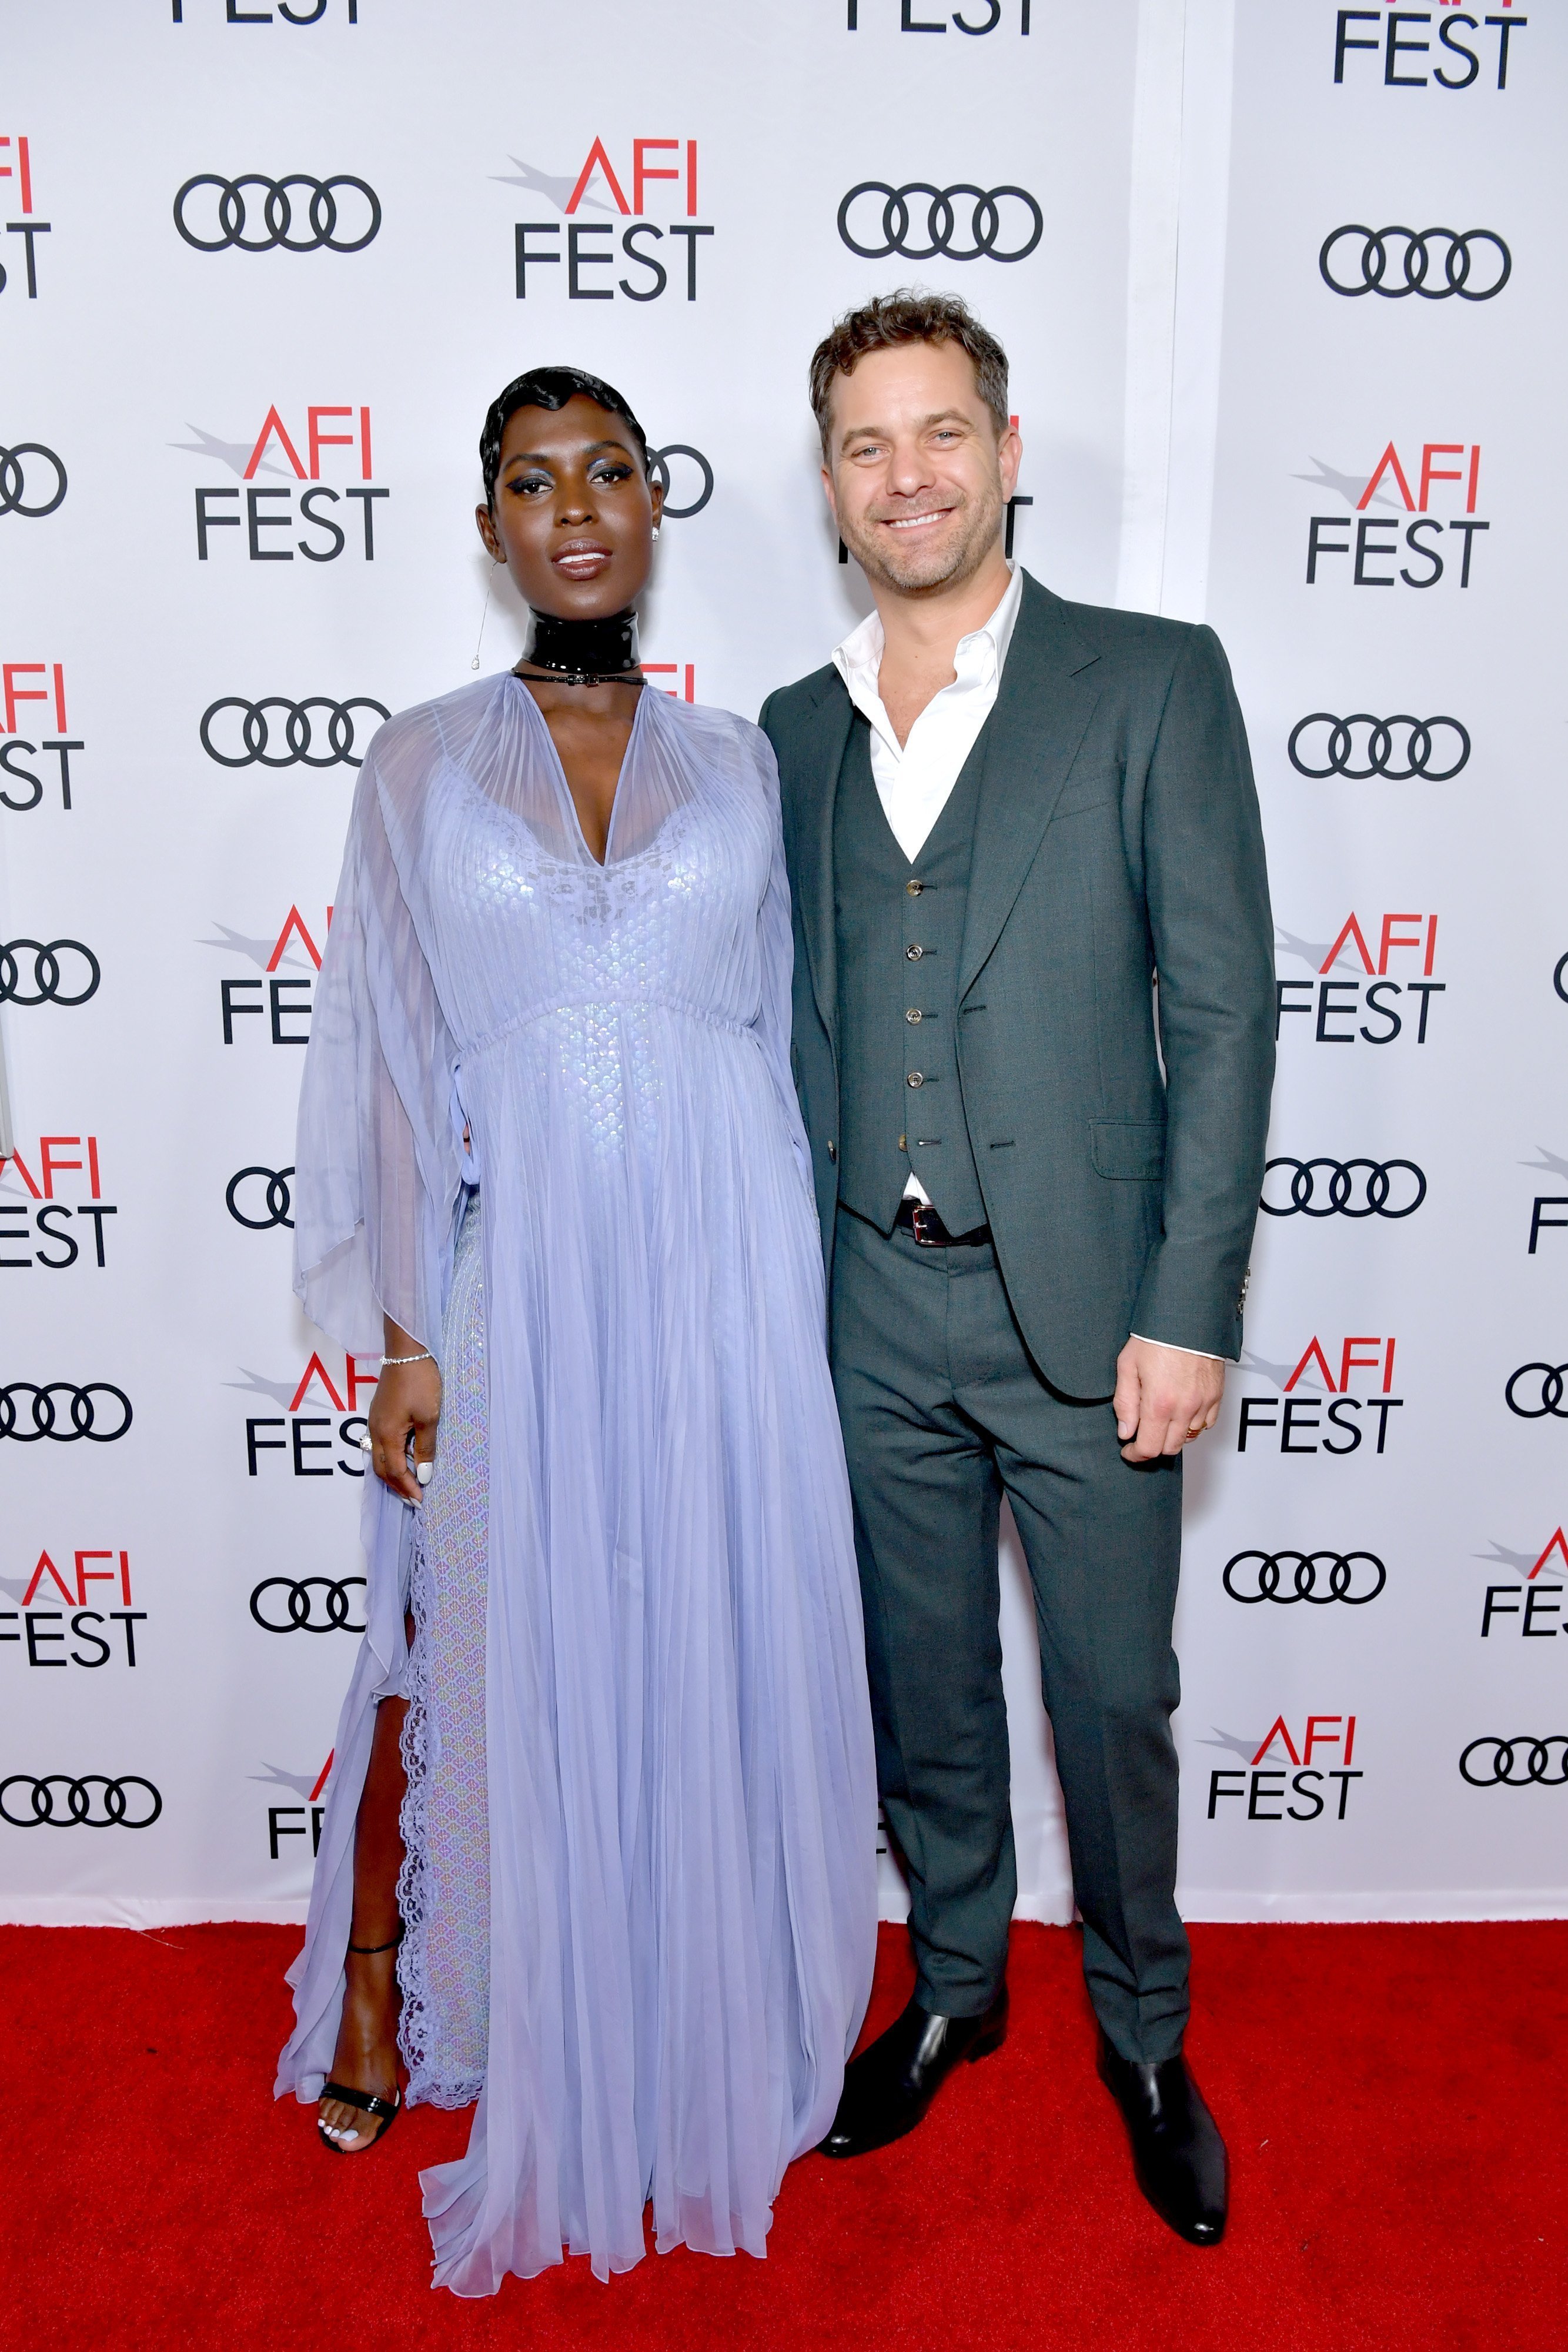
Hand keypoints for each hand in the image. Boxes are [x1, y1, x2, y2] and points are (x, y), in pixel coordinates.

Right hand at [367, 1357, 441, 1502]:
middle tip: (414, 1499)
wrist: (406, 1352)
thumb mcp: (429, 1417)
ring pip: (378, 1458)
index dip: (408, 1488)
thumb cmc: (420, 1382)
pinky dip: (390, 1459)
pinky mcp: (378, 1413)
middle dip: (397, 1486)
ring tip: (409, 1484)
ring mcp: (374, 1422)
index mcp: (387, 1435)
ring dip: (392, 1474)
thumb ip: (425, 1447)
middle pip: (382, 1469)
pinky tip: (402, 1459)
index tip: (420, 1501)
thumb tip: (424, 1475)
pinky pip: (379, 1445)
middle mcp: (375, 1431)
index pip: (396, 1471)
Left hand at [1113, 1337, 1223, 1463]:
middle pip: (1169, 1448)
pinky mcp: (1217, 1395)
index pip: (1149, 1448)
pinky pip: (1207, 1424)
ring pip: (1189, 1438)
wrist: (1187, 1316)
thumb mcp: (1127, 1366)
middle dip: (1153, 1447)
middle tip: (1141, 1437)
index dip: (1136, 1455)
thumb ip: (1125, 1403)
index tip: (1129, 1451)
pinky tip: (1180, 1413)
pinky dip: (1193, 1425)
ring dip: (1172, 1436)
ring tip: (1160, 1421)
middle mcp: (1184, 1408)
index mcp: (1159, 1403)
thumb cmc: (1154, 1336)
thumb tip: (1125, 1432)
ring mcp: (1203, 1403)